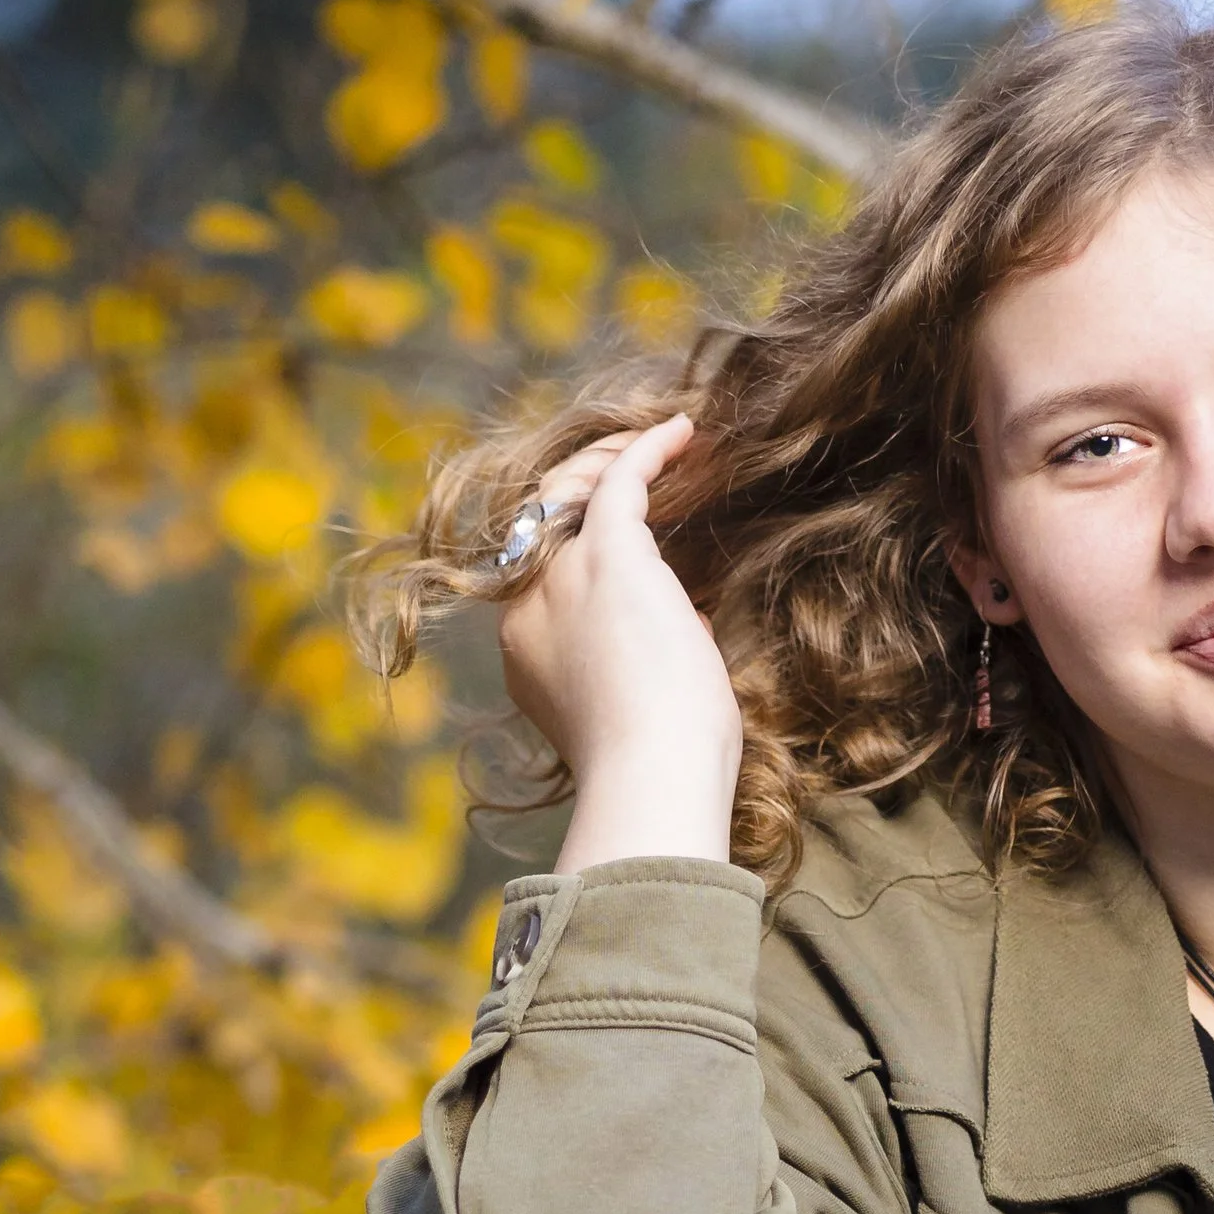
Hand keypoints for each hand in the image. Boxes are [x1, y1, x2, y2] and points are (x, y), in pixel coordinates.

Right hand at [497, 413, 745, 873]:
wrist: (651, 780)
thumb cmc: (664, 769)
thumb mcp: (643, 708)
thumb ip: (647, 661)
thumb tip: (684, 624)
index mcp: (529, 655)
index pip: (550, 583)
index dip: (586, 556)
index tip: (634, 545)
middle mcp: (529, 610)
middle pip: (545, 525)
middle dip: (585, 492)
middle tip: (633, 474)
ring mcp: (561, 578)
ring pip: (571, 491)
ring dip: (614, 463)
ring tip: (664, 446)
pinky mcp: (607, 555)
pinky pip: (621, 481)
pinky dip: (649, 451)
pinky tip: (683, 433)